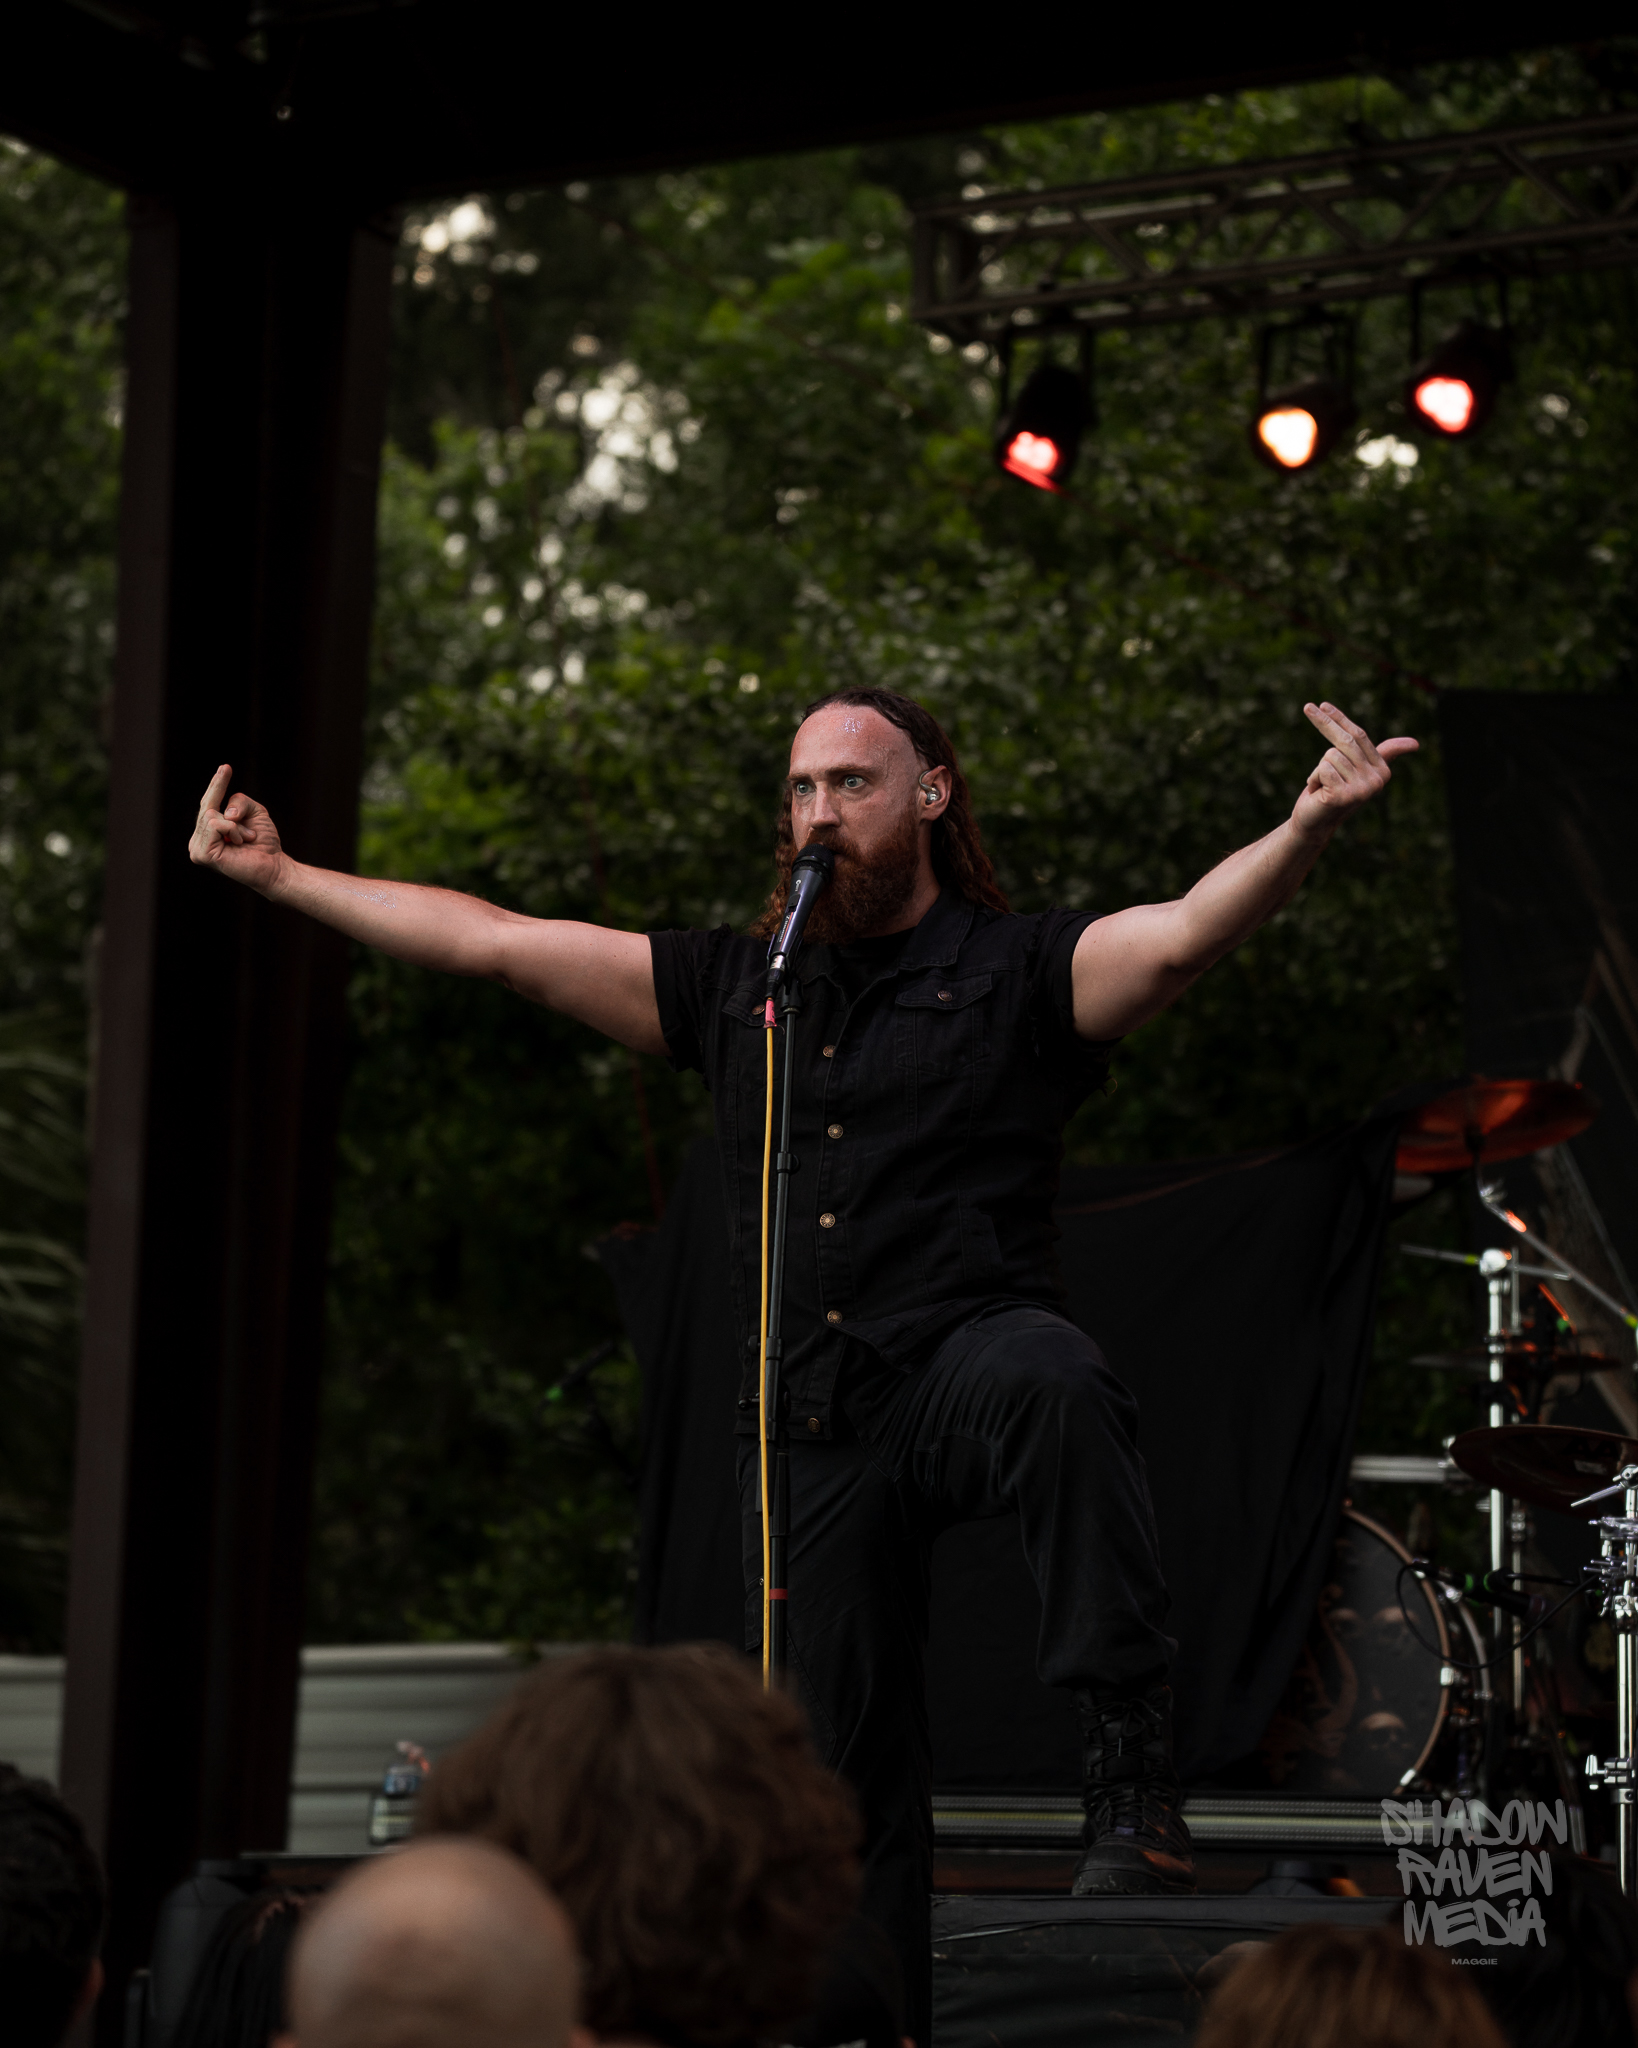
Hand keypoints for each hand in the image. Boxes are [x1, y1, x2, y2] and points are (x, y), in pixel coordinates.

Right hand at [189, 765, 285, 892]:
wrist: (273, 867)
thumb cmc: (263, 842)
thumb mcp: (254, 812)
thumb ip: (239, 801)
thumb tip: (225, 814)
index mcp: (207, 831)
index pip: (207, 802)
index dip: (216, 785)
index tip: (225, 767)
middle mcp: (198, 839)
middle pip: (208, 806)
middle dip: (235, 813)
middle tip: (251, 833)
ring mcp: (197, 847)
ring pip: (210, 815)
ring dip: (235, 825)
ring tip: (245, 840)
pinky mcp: (201, 854)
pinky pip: (214, 824)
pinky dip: (232, 829)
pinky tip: (239, 843)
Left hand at [1291, 701, 1418, 840]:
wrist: (1315, 823)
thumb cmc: (1333, 791)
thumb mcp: (1357, 769)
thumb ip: (1381, 753)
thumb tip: (1416, 743)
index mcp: (1383, 770)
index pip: (1360, 735)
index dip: (1340, 718)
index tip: (1322, 704)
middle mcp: (1377, 780)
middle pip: (1345, 740)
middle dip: (1324, 722)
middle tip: (1307, 707)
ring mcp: (1362, 790)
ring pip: (1330, 755)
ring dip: (1318, 769)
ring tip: (1322, 785)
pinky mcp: (1343, 796)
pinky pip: (1323, 769)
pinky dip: (1314, 778)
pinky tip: (1318, 793)